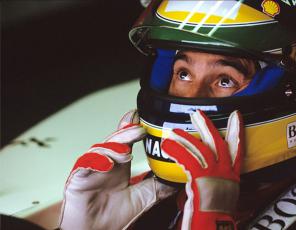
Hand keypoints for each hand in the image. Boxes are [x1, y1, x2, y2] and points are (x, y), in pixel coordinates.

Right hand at [59, 110, 176, 229]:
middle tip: (139, 128)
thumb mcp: (143, 198)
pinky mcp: (78, 179)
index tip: (140, 117)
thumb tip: (178, 179)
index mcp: (120, 166)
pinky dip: (94, 162)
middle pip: (114, 142)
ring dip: (113, 148)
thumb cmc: (112, 216)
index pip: (126, 141)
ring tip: (126, 153)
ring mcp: (92, 169)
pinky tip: (106, 164)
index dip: (132, 128)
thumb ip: (158, 187)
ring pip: (100, 149)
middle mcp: (106, 164)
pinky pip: (84, 165)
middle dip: (126, 133)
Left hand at [161, 110, 243, 229]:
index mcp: (231, 177)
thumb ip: (212, 183)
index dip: (236, 132)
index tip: (235, 116)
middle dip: (207, 126)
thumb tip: (200, 176)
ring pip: (201, 149)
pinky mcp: (201, 180)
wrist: (213, 228)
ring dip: (186, 138)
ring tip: (174, 132)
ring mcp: (215, 176)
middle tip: (198, 114)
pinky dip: (177, 152)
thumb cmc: (213, 217)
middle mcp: (226, 174)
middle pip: (218, 143)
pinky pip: (188, 160)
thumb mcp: (218, 197)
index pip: (236, 150)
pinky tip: (168, 147)